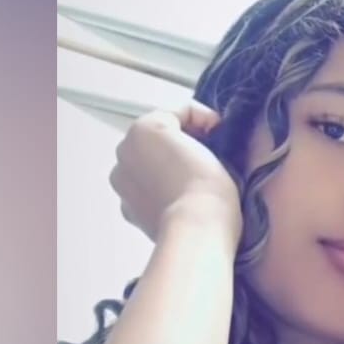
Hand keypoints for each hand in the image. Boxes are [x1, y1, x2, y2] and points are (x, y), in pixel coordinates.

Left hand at [111, 103, 240, 249]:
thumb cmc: (208, 186)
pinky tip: (181, 200)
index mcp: (143, 128)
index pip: (180, 114)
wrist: (197, 229)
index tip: (221, 134)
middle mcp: (124, 152)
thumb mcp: (211, 141)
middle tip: (210, 157)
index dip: (205, 120)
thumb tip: (201, 143)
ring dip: (168, 168)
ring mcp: (122, 183)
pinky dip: (160, 191)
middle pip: (159, 140)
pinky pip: (146, 191)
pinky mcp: (129, 210)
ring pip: (150, 166)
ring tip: (195, 181)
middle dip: (182, 144)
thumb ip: (200, 133)